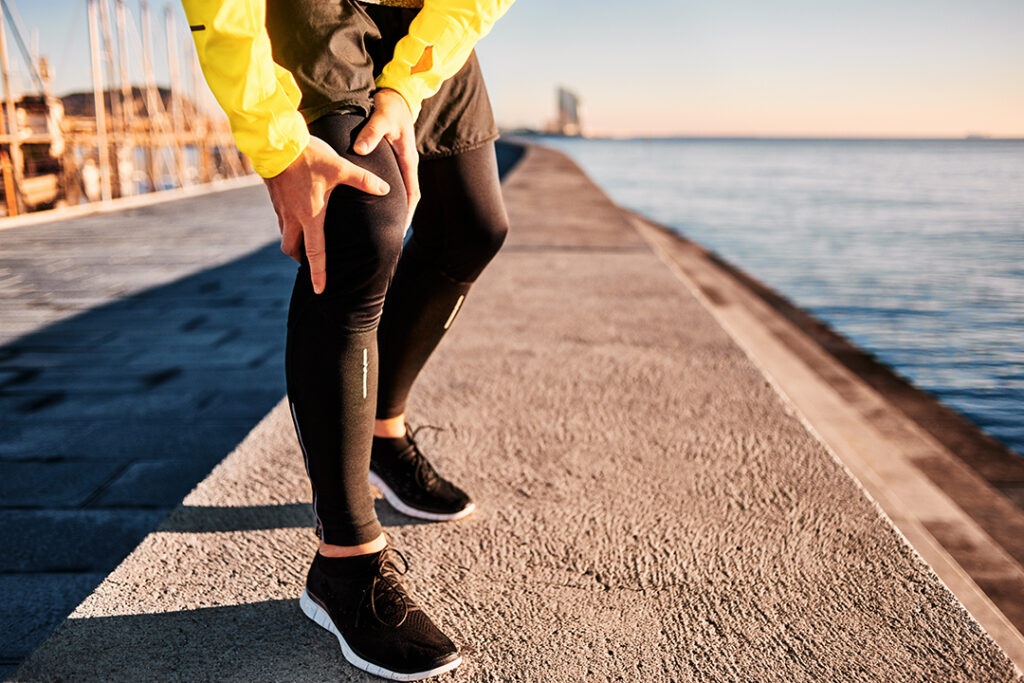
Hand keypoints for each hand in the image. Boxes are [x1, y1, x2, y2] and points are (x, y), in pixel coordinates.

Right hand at [265, 135, 389, 293]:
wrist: (274, 142)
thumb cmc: (308, 156)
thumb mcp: (340, 168)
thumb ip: (363, 180)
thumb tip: (386, 189)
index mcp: (310, 217)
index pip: (314, 253)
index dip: (318, 273)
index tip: (319, 290)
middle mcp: (293, 217)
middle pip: (292, 249)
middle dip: (301, 259)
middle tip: (309, 261)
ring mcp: (281, 208)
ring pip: (285, 234)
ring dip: (294, 241)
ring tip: (305, 239)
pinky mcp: (274, 198)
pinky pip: (281, 219)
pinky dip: (289, 224)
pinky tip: (297, 213)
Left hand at [353, 88, 418, 225]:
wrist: (395, 94)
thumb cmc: (389, 106)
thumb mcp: (381, 117)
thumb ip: (371, 133)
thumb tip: (360, 150)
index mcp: (408, 159)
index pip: (412, 192)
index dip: (407, 212)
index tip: (401, 228)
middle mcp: (406, 163)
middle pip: (407, 197)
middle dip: (401, 216)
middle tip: (390, 235)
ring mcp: (399, 162)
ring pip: (399, 191)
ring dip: (393, 208)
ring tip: (382, 226)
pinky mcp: (391, 159)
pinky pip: (390, 181)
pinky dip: (385, 195)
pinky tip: (372, 204)